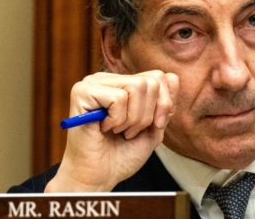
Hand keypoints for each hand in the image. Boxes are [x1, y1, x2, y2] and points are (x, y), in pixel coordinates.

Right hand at [44, 70, 178, 191]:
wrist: (99, 176)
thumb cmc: (123, 155)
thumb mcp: (154, 127)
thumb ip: (165, 104)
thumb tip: (172, 77)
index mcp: (123, 83)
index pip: (159, 76)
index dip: (164, 104)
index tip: (154, 126)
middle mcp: (108, 78)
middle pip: (151, 81)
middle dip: (147, 115)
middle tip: (130, 131)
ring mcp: (93, 82)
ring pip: (137, 86)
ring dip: (132, 119)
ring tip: (117, 130)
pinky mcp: (82, 92)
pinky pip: (119, 98)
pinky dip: (117, 120)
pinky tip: (103, 128)